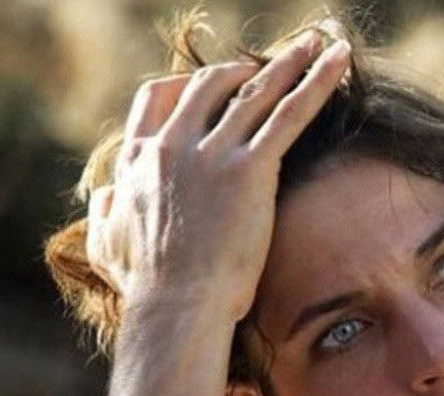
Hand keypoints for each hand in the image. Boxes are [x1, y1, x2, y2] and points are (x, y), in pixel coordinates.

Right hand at [85, 31, 350, 321]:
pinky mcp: (248, 168)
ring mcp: (210, 152)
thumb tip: (102, 196)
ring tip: (320, 38)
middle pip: (210, 84)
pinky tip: (340, 58)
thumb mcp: (107, 245)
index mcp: (138, 159)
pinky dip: (319, 79)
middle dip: (245, 67)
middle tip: (275, 63)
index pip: (158, 98)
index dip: (189, 85)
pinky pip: (290, 111)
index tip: (215, 83)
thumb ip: (103, 213)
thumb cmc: (146, 289)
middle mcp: (172, 145)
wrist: (175, 307)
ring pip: (255, 89)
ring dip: (291, 59)